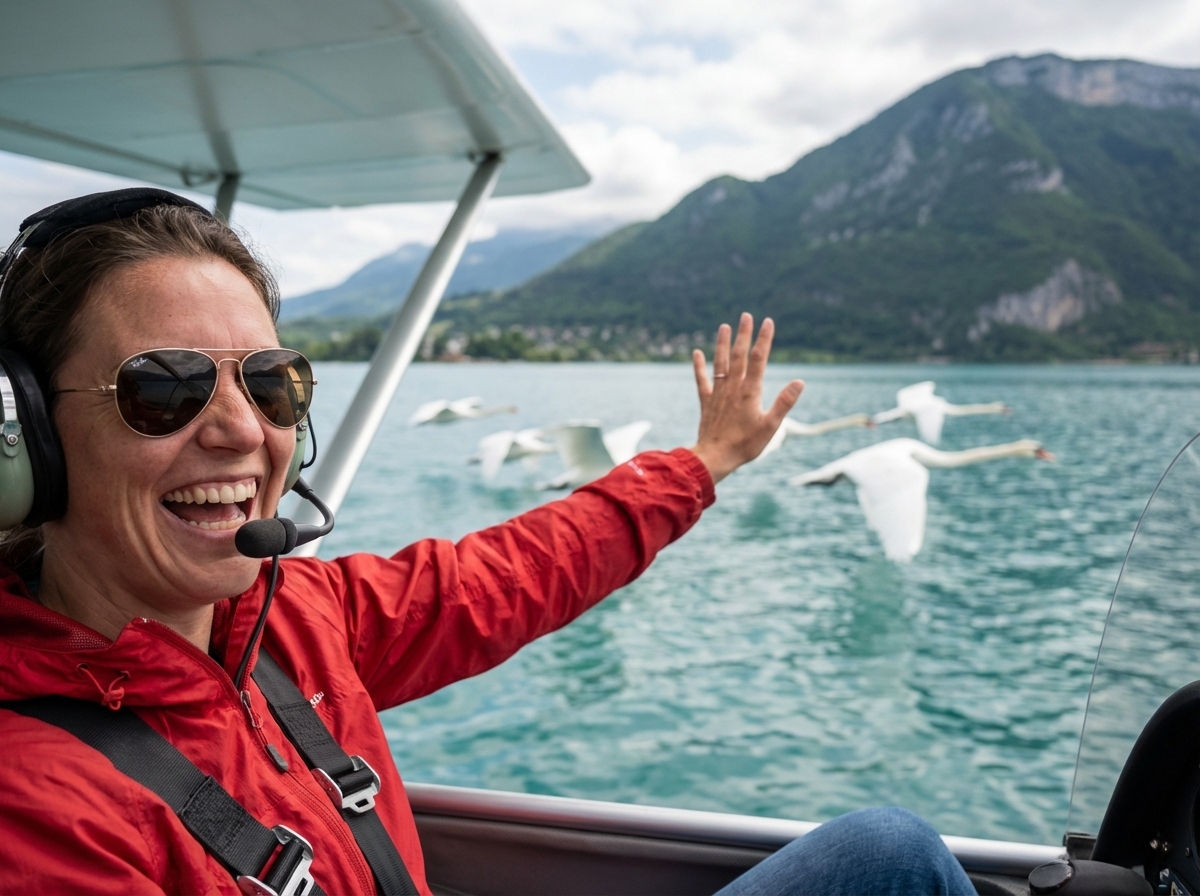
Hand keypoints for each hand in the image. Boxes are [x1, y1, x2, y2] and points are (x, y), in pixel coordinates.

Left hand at [690, 313, 803, 483]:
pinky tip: (696, 353)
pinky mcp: (707, 402)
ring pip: (720, 363)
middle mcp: (733, 388)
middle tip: (746, 315)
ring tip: (724, 326)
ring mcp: (718, 394)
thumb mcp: (771, 426)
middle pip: (739, 356)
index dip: (764, 339)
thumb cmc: (745, 444)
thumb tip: (800, 382)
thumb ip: (784, 402)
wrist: (715, 457)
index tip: (767, 322)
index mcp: (751, 391)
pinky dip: (699, 366)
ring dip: (722, 344)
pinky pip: (702, 381)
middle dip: (744, 334)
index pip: (759, 359)